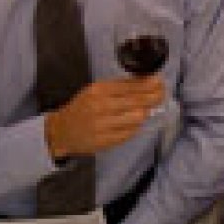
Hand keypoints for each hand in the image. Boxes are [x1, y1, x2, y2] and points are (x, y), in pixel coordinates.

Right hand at [45, 76, 163, 159]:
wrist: (62, 130)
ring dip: (144, 113)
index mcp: (99, 90)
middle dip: (154, 98)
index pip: (131, 86)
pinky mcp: (105, 141)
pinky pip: (130, 133)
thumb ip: (120, 87)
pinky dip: (135, 127)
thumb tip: (148, 81)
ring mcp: (103, 125)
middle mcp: (101, 106)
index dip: (149, 85)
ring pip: (137, 118)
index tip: (160, 83)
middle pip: (137, 101)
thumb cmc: (83, 107)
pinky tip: (134, 123)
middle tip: (162, 95)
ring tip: (146, 110)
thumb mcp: (96, 90)